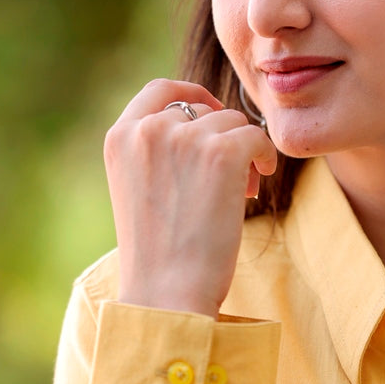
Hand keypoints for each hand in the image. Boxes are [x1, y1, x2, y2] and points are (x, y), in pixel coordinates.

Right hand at [104, 78, 277, 316]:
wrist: (166, 294)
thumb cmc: (158, 256)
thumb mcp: (139, 190)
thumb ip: (156, 153)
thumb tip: (204, 122)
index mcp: (119, 137)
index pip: (159, 90)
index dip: (192, 95)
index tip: (212, 112)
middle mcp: (148, 129)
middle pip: (204, 109)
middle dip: (222, 137)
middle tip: (230, 179)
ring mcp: (184, 138)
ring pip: (234, 123)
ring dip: (244, 153)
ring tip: (239, 193)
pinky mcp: (221, 153)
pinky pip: (257, 137)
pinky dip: (265, 158)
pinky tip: (258, 184)